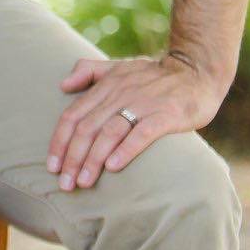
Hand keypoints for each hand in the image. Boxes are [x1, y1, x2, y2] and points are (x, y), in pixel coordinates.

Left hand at [46, 53, 225, 191]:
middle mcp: (120, 94)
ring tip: (83, 182)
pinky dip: (125, 150)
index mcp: (106, 85)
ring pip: (109, 132)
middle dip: (72, 158)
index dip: (59, 142)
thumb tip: (62, 85)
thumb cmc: (154, 76)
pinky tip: (113, 167)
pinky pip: (141, 133)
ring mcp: (143, 103)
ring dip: (93, 159)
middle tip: (65, 183)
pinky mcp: (166, 114)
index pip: (73, 115)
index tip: (51, 166)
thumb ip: (89, 71)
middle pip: (87, 128)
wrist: (197, 71)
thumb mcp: (119, 66)